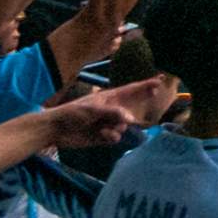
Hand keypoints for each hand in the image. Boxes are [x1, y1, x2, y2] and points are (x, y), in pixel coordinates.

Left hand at [45, 75, 174, 147]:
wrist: (57, 129)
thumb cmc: (74, 113)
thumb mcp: (94, 109)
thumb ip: (114, 113)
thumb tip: (131, 119)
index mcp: (109, 98)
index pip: (131, 90)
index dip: (145, 86)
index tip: (160, 80)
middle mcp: (111, 110)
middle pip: (131, 108)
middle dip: (139, 107)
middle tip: (153, 97)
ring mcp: (108, 123)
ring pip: (124, 126)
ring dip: (116, 128)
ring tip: (103, 128)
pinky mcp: (104, 136)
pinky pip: (116, 137)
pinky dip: (110, 136)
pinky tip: (101, 136)